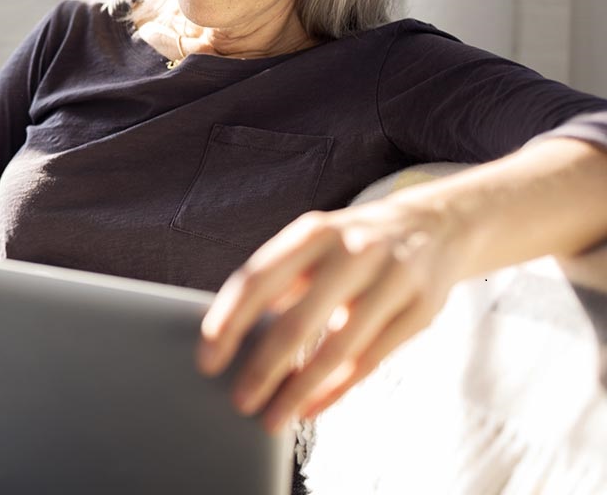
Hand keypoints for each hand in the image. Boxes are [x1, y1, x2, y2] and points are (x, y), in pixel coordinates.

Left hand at [195, 193, 469, 432]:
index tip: (208, 361)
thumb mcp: (314, 243)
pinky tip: (310, 408)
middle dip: (263, 369)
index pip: (258, 280)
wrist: (436, 224)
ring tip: (273, 418)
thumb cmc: (353, 244)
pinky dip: (337, 390)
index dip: (228, 323)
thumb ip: (278, 280)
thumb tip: (232, 333)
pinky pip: (371, 361)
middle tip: (240, 402)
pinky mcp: (421, 310)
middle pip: (297, 322)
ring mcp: (392, 280)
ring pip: (337, 350)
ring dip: (299, 391)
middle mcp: (352, 251)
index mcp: (313, 232)